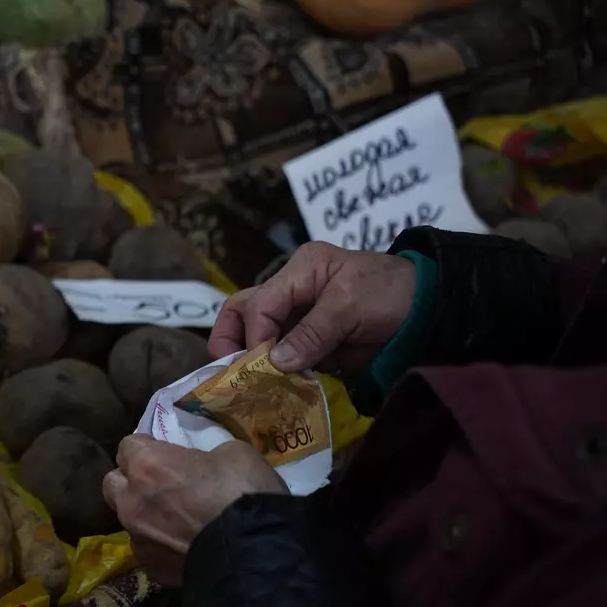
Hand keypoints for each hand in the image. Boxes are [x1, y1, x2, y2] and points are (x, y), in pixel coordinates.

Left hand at [102, 435, 287, 586]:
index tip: (162, 452)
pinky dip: (161, 544)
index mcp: (146, 465)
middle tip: (159, 484)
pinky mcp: (151, 567)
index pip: (127, 446)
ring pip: (129, 520)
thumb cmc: (243, 492)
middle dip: (130, 481)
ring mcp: (138, 538)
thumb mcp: (232, 453)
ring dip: (145, 515)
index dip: (146, 448)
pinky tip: (184, 544)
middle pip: (113, 483)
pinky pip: (148, 549)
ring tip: (174, 520)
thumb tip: (205, 465)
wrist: (255, 552)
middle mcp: (131, 501)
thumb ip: (204, 456)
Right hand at [210, 242, 416, 372]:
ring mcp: (301, 318)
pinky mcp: (313, 343)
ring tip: (252, 388)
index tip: (259, 367)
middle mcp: (293, 292)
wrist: (434, 311)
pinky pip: (284, 358)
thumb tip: (274, 363)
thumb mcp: (351, 305)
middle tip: (229, 373)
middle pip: (245, 312)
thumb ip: (313, 332)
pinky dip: (277, 375)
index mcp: (300, 271)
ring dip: (255, 362)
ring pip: (260, 337)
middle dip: (232, 341)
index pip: (259, 303)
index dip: (254, 335)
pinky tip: (274, 392)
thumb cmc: (393, 294)